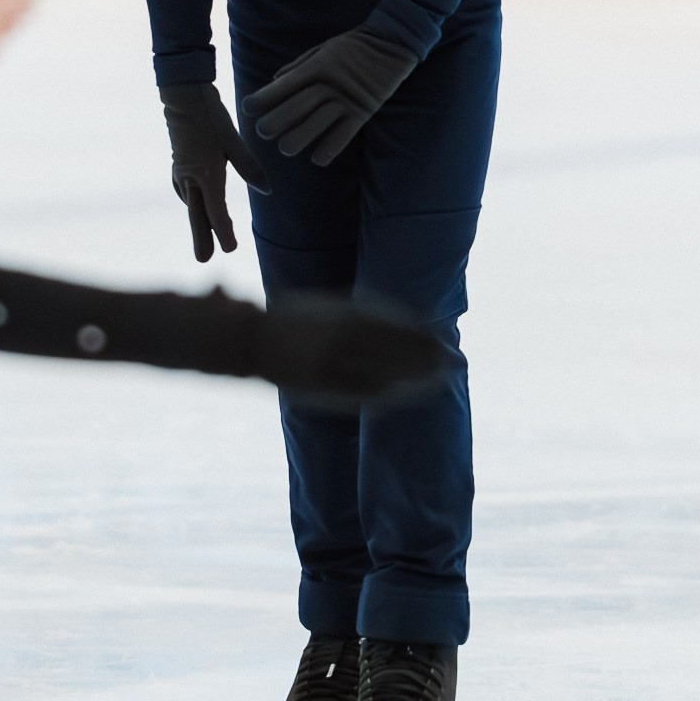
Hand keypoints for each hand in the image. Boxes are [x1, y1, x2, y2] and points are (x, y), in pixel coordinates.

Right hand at [159, 82, 269, 261]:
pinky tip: (198, 205)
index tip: (230, 249)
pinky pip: (186, 191)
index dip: (224, 232)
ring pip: (192, 204)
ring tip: (206, 239)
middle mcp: (191, 177)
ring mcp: (181, 171)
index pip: (216, 211)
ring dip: (199, 222)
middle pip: (198, 215)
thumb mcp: (234, 139)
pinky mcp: (178, 165)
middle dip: (202, 238)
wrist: (182, 95)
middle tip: (204, 260)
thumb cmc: (211, 115)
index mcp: (206, 173)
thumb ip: (250, 166)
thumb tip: (267, 189)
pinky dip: (194, 203)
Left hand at [246, 28, 417, 165]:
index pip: (285, 85)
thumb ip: (298, 67)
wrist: (392, 44)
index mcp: (317, 66)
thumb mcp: (323, 49)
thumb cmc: (352, 47)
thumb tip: (275, 82)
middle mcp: (330, 83)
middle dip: (277, 120)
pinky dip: (331, 148)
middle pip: (298, 106)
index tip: (248, 108)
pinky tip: (317, 159)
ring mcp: (348, 99)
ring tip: (285, 148)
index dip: (264, 98)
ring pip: (319, 123)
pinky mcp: (364, 111)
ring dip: (300, 138)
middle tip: (263, 132)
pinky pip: (345, 133)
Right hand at [252, 294, 448, 410]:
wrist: (250, 340)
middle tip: (448, 360)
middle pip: (391, 349)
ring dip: (410, 377)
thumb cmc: (293, 320)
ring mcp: (329, 364)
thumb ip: (358, 312)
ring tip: (434, 379)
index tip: (440, 336)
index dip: (417, 331)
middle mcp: (338, 339)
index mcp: (340, 315)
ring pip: (380, 372)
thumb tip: (399, 319)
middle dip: (422, 355)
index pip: (391, 324)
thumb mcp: (327, 306)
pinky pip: (359, 393)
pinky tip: (401, 394)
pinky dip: (384, 393)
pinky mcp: (321, 386)